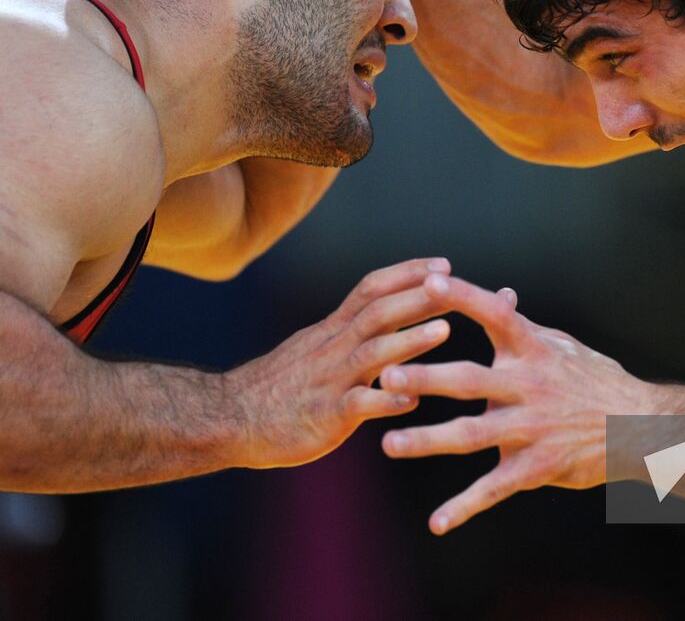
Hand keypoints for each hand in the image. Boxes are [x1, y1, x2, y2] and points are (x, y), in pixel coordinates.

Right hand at [226, 257, 454, 468]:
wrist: (230, 418)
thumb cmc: (279, 386)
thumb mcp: (314, 348)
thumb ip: (350, 333)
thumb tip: (389, 316)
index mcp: (332, 331)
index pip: (371, 290)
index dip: (407, 274)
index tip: (444, 265)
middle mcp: (332, 348)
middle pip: (377, 312)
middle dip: (417, 296)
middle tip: (454, 284)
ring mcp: (329, 381)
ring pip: (372, 353)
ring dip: (409, 341)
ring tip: (444, 330)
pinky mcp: (324, 415)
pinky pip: (357, 406)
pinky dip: (386, 401)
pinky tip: (412, 401)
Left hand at [379, 277, 648, 533]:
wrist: (639, 426)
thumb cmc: (593, 380)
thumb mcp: (562, 346)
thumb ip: (523, 326)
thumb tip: (501, 293)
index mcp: (533, 350)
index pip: (495, 315)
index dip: (464, 297)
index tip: (427, 283)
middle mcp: (530, 386)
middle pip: (471, 380)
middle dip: (428, 378)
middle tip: (387, 376)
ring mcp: (532, 428)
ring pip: (473, 435)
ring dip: (429, 440)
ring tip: (389, 443)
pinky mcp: (537, 466)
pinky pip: (495, 488)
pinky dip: (465, 507)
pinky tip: (436, 522)